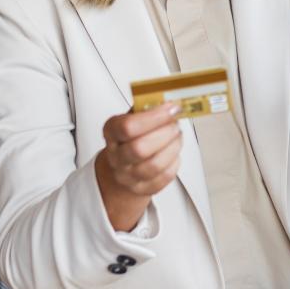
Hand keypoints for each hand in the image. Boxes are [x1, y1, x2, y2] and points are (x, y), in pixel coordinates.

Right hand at [94, 102, 182, 231]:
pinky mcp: (143, 188)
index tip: (171, 108)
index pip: (128, 126)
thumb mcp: (134, 116)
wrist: (123, 166)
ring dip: (173, 147)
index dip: (154, 117)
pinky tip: (173, 151)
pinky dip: (175, 162)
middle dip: (165, 133)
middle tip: (175, 124)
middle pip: (140, 149)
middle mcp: (116, 156)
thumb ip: (149, 107)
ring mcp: (128, 176)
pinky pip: (164, 177)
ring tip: (177, 136)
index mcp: (112, 132)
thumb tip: (171, 99)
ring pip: (154, 165)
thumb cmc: (132, 137)